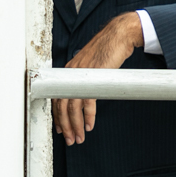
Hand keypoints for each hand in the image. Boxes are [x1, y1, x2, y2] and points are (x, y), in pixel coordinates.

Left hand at [52, 12, 142, 145]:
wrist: (118, 36)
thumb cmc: (108, 49)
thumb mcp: (92, 65)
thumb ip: (86, 78)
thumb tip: (87, 93)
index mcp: (69, 71)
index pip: (57, 97)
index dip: (57, 115)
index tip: (61, 129)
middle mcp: (71, 74)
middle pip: (62, 105)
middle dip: (65, 126)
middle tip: (70, 140)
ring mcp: (81, 76)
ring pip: (72, 107)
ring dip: (76, 125)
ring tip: (79, 137)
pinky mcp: (93, 78)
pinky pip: (87, 102)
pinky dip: (88, 116)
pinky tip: (89, 125)